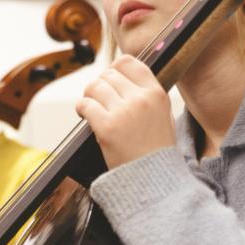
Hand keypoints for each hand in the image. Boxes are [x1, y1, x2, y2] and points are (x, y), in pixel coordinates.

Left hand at [76, 54, 174, 168]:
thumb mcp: (163, 115)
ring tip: (93, 107)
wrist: (155, 181)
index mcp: (157, 93)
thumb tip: (122, 77)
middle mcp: (141, 99)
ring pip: (94, 87)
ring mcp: (124, 112)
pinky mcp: (107, 127)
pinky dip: (81, 109)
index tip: (111, 80)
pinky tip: (85, 116)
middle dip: (100, 85)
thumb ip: (145, 94)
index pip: (128, 62)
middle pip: (108, 74)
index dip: (114, 69)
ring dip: (89, 96)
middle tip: (100, 99)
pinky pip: (85, 104)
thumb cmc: (156, 151)